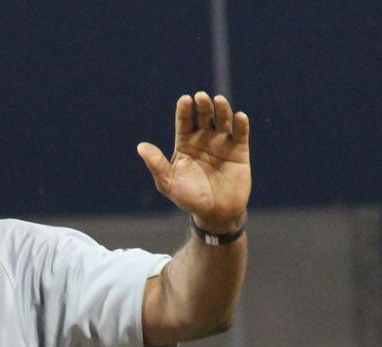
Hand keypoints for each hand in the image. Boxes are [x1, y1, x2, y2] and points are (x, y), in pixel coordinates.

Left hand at [137, 92, 250, 233]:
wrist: (216, 214)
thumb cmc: (189, 198)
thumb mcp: (169, 183)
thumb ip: (157, 165)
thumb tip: (140, 147)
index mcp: (185, 143)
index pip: (184, 121)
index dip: (185, 110)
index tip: (185, 100)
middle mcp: (204, 139)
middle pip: (204, 116)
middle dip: (202, 105)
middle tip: (201, 97)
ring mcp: (222, 143)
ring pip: (222, 120)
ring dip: (222, 109)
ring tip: (218, 100)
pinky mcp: (239, 150)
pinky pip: (240, 133)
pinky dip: (241, 124)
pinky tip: (239, 117)